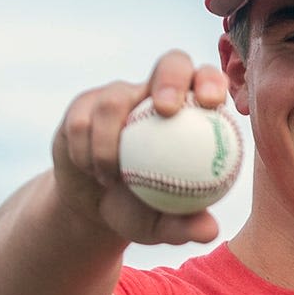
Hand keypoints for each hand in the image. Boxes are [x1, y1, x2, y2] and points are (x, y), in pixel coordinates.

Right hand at [52, 51, 229, 248]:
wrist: (94, 210)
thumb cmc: (141, 213)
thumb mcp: (164, 227)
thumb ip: (187, 226)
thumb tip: (210, 232)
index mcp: (190, 116)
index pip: (208, 84)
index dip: (212, 81)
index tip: (212, 103)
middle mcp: (156, 95)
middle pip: (172, 62)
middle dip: (171, 78)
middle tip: (166, 110)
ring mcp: (119, 96)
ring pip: (114, 101)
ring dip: (110, 144)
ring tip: (111, 179)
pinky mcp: (83, 106)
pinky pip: (82, 123)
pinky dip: (86, 153)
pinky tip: (91, 171)